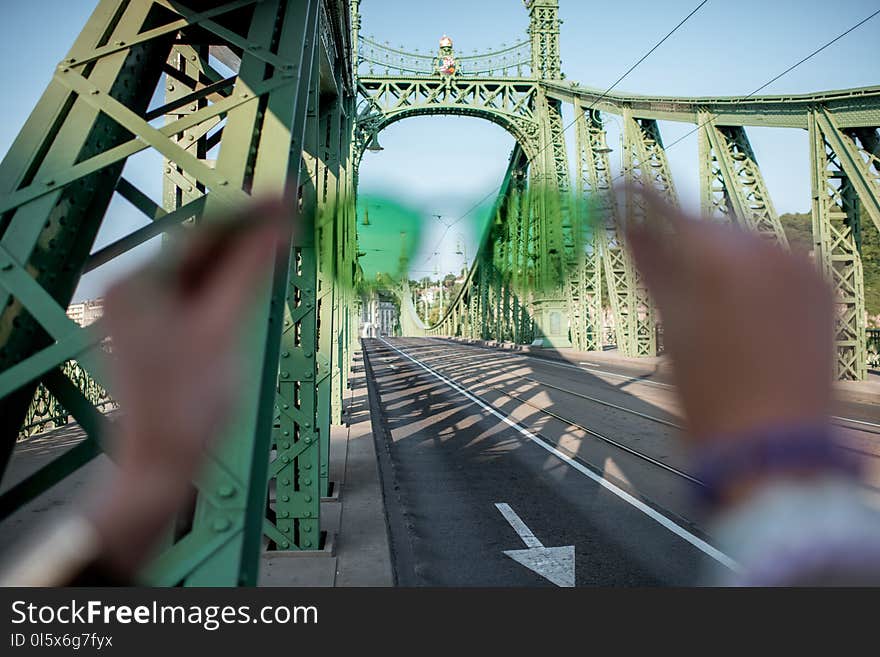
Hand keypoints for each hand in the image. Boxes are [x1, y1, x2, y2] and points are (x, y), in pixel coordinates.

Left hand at [86, 199, 288, 575]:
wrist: (161, 466)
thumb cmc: (189, 403)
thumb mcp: (223, 330)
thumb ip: (249, 271)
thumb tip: (279, 220)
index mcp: (135, 284)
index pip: (201, 234)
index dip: (250, 212)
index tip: (290, 193)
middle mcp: (132, 290)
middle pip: (200, 250)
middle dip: (247, 233)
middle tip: (295, 209)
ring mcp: (142, 312)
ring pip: (201, 271)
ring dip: (242, 257)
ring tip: (284, 234)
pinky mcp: (158, 331)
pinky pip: (199, 295)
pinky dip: (229, 285)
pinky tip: (259, 272)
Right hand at [623, 188, 834, 441]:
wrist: (775, 447)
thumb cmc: (710, 396)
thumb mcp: (669, 325)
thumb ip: (648, 262)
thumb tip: (622, 219)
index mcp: (724, 259)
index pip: (672, 208)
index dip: (638, 197)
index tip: (616, 186)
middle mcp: (771, 249)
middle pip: (709, 223)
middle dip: (680, 234)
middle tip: (652, 252)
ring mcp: (803, 266)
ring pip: (742, 241)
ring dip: (715, 255)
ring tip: (696, 295)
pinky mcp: (822, 285)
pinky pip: (772, 260)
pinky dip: (747, 271)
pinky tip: (732, 305)